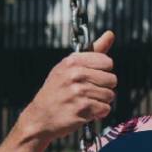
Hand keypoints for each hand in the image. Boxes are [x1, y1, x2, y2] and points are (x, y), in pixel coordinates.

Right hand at [11, 31, 116, 147]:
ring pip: (110, 95)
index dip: (103, 72)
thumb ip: (93, 52)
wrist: (39, 118)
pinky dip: (98, 113)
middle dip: (104, 88)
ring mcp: (78, 92)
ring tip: (86, 102)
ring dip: (101, 101)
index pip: (107, 62)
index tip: (92, 77)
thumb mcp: (68, 67)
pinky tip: (86, 112)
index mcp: (72, 61)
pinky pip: (105, 109)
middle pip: (112, 79)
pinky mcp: (82, 109)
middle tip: (88, 92)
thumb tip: (110, 34)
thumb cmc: (56, 91)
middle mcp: (75, 74)